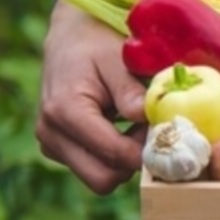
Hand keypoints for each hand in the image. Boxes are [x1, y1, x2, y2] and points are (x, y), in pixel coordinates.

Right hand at [37, 1, 147, 193]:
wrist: (70, 40)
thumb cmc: (97, 45)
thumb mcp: (117, 59)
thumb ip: (130, 90)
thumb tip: (148, 118)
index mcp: (64, 111)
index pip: (113, 153)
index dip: (147, 151)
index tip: (168, 133)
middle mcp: (50, 133)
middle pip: (103, 179)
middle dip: (134, 162)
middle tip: (152, 133)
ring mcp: (51, 145)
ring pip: (100, 178)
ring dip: (125, 161)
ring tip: (138, 126)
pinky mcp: (58, 149)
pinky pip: (95, 168)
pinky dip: (115, 158)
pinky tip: (125, 130)